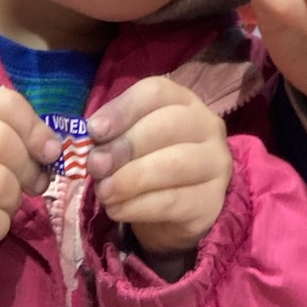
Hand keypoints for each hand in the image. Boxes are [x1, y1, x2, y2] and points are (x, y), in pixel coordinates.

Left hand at [86, 78, 232, 259]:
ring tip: (103, 192)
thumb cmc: (148, 165)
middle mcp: (206, 125)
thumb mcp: (130, 144)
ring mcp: (215, 162)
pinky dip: (138, 207)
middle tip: (95, 166)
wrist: (174, 214)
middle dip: (125, 146)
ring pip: (172, 165)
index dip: (123, 109)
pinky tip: (117, 209)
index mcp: (183, 101)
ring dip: (130, 179)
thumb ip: (113, 137)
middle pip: (166, 125)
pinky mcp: (212, 199)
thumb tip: (91, 142)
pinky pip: (173, 201)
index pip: (156, 92)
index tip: (94, 130)